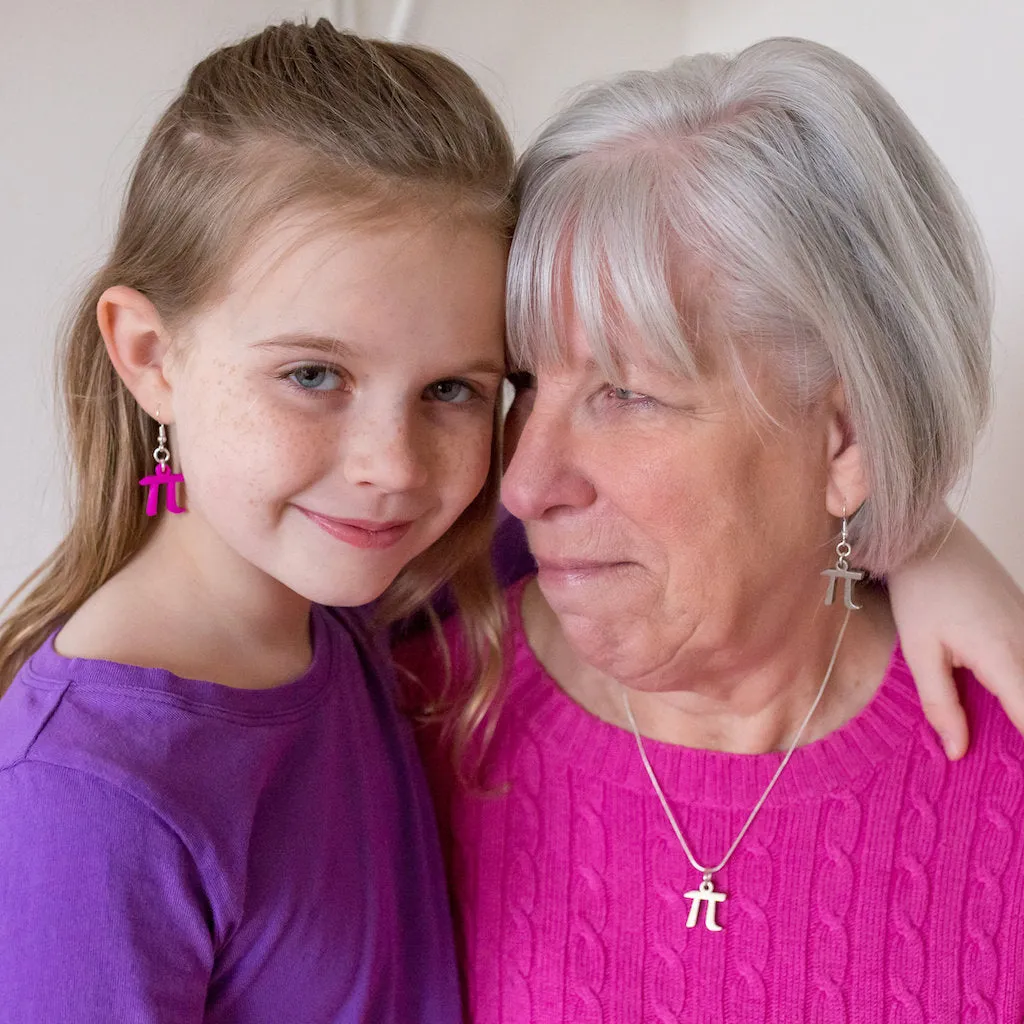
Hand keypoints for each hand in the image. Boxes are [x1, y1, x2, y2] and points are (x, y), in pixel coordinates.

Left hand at [889, 515, 1023, 758]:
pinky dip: (1022, 683)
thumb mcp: (920, 650)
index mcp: (1004, 655)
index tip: (1016, 776)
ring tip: (1004, 731)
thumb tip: (958, 752)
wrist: (930, 538)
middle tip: (1006, 760)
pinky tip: (1007, 700)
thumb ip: (941, 703)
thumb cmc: (920, 592)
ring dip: (1023, 703)